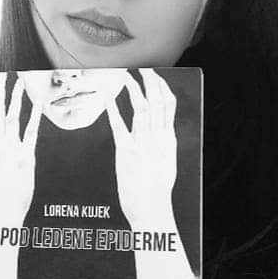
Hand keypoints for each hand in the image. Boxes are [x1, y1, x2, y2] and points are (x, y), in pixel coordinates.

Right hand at [0, 75, 41, 225]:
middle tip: (3, 76)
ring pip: (12, 118)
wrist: (4, 212)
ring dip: (16, 99)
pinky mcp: (27, 158)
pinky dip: (34, 117)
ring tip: (20, 83)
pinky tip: (37, 104)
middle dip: (0, 93)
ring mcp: (12, 151)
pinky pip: (31, 133)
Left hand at [107, 69, 176, 227]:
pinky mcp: (126, 153)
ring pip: (142, 108)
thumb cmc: (157, 190)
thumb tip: (161, 130)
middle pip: (157, 101)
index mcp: (168, 139)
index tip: (155, 75)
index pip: (169, 105)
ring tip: (126, 77)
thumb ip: (163, 143)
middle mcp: (158, 138)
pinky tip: (108, 99)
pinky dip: (114, 110)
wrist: (152, 210)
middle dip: (150, 81)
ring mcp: (143, 144)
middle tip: (142, 69)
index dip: (162, 87)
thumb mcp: (166, 161)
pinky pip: (120, 126)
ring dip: (133, 89)